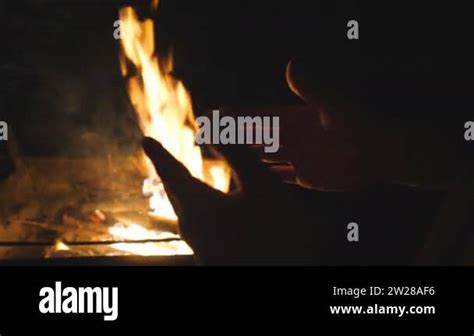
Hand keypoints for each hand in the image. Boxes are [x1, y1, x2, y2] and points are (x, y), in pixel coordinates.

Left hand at [143, 137, 320, 264]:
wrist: (280, 276)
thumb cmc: (273, 233)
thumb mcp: (261, 185)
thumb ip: (237, 153)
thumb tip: (213, 123)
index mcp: (198, 207)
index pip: (172, 172)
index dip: (159, 153)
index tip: (145, 140)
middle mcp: (192, 227)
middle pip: (176, 192)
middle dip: (171, 171)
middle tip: (163, 156)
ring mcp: (201, 245)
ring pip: (187, 209)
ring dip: (185, 189)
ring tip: (185, 177)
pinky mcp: (214, 255)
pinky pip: (199, 222)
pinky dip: (199, 205)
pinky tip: (212, 208)